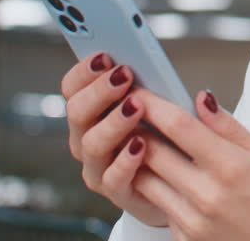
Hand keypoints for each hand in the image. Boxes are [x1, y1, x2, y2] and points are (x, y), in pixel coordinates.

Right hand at [62, 53, 169, 227]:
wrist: (177, 183)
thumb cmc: (164, 134)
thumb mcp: (154, 104)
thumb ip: (142, 84)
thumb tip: (140, 57)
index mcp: (89, 113)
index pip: (71, 88)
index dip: (84, 71)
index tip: (105, 56)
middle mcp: (85, 139)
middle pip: (77, 112)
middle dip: (99, 91)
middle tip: (124, 75)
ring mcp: (98, 167)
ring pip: (91, 144)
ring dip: (113, 121)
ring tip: (136, 105)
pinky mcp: (116, 192)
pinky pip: (113, 177)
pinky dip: (125, 160)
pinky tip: (141, 144)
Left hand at [108, 87, 249, 240]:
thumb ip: (227, 126)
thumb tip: (201, 98)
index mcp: (231, 167)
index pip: (179, 127)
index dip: (154, 105)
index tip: (141, 92)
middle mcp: (208, 195)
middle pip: (152, 152)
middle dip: (137, 128)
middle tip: (132, 115)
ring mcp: (193, 221)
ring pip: (145, 181)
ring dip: (140, 159)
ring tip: (145, 144)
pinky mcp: (185, 238)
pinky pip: (158, 206)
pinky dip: (157, 189)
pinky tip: (169, 179)